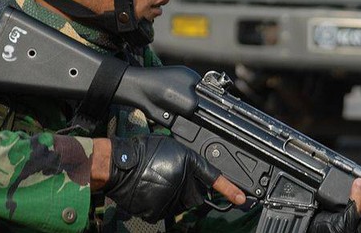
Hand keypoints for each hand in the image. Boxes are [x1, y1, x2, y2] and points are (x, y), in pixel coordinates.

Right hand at [99, 135, 244, 222]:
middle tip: (167, 176)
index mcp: (186, 163)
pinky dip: (158, 204)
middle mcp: (181, 183)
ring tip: (154, 180)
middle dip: (187, 190)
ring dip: (171, 196)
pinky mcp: (156, 212)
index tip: (242, 199)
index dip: (228, 189)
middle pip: (194, 195)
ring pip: (179, 204)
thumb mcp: (171, 147)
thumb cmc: (141, 151)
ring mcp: (169, 200)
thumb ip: (187, 162)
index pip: (212, 177)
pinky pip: (164, 211)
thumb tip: (193, 177)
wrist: (118, 164)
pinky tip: (148, 190)